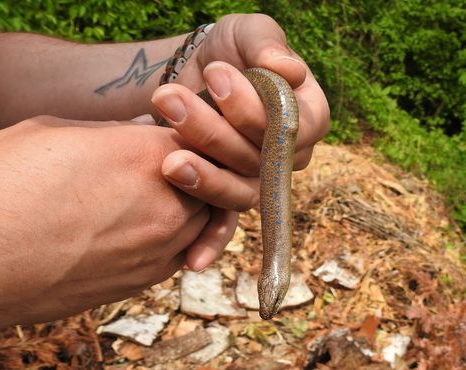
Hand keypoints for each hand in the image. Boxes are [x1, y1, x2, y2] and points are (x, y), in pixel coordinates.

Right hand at [0, 115, 249, 330]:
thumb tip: (140, 130)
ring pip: (202, 218)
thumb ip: (113, 132)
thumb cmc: (2, 186)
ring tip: (154, 195)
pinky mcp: (145, 281)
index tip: (175, 132)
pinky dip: (176, 236)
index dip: (189, 131)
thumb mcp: (56, 133)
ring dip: (188, 203)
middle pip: (209, 179)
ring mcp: (160, 248)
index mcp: (146, 155)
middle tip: (168, 164)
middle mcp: (167, 204)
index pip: (199, 136)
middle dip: (195, 168)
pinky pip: (181, 251)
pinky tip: (145, 227)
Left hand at [151, 14, 329, 266]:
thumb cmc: (227, 50)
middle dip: (215, 133)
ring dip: (202, 176)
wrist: (193, 74)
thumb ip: (267, 45)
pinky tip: (191, 261)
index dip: (261, 109)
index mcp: (305, 115)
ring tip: (166, 156)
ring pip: (239, 191)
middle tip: (172, 101)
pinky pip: (225, 225)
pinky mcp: (225, 193)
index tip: (216, 76)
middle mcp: (287, 155)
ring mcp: (256, 180)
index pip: (300, 125)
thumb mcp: (246, 34)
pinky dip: (210, 243)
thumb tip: (287, 71)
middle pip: (262, 159)